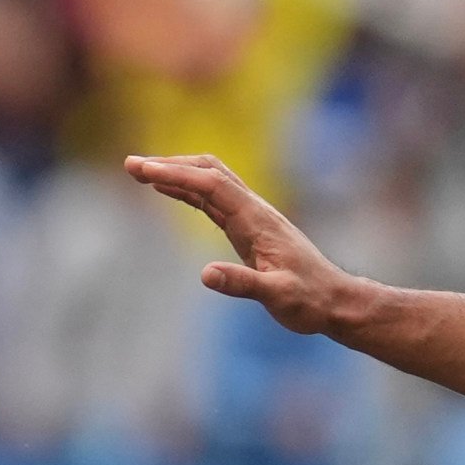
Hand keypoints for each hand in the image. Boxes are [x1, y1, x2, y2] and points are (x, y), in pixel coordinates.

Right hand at [122, 153, 361, 335]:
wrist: (333, 299)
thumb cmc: (308, 299)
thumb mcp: (277, 296)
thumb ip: (242, 284)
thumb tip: (205, 275)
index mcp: (256, 219)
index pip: (210, 185)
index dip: (176, 175)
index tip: (143, 171)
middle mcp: (253, 210)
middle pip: (209, 172)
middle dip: (170, 165)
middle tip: (130, 166)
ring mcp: (250, 216)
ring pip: (210, 181)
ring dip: (176, 173)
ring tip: (140, 173)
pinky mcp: (246, 228)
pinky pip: (212, 200)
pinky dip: (186, 190)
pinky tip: (168, 191)